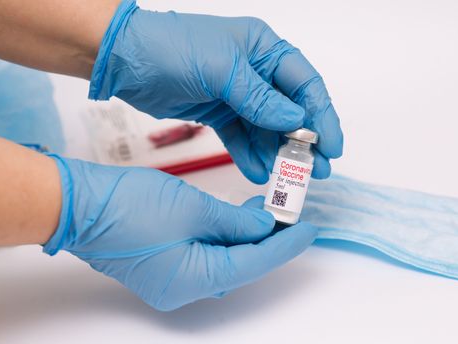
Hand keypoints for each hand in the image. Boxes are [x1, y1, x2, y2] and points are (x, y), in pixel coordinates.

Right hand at [44, 155, 316, 310]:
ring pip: (223, 263)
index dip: (284, 245)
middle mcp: (183, 290)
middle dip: (267, 242)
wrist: (77, 205)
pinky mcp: (163, 268)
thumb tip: (263, 225)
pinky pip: (204, 258)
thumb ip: (234, 221)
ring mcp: (171, 282)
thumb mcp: (192, 208)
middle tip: (289, 214)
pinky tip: (234, 221)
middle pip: (240, 267)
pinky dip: (223, 240)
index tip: (309, 229)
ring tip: (266, 213)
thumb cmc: (128, 205)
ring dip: (244, 239)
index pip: (254, 264)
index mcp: (193, 280)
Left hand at [89, 1, 342, 183]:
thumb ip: (260, 98)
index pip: (304, 84)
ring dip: (276, 153)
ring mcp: (236, 94)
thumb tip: (296, 121)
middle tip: (315, 171)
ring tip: (285, 180)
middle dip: (303, 141)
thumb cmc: (171, 48)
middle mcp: (254, 71)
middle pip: (289, 110)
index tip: (331, 147)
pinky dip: (249, 154)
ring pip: (265, 128)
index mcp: (263, 49)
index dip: (322, 116)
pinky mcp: (217, 112)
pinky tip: (259, 173)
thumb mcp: (222, 70)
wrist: (126, 60)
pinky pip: (240, 137)